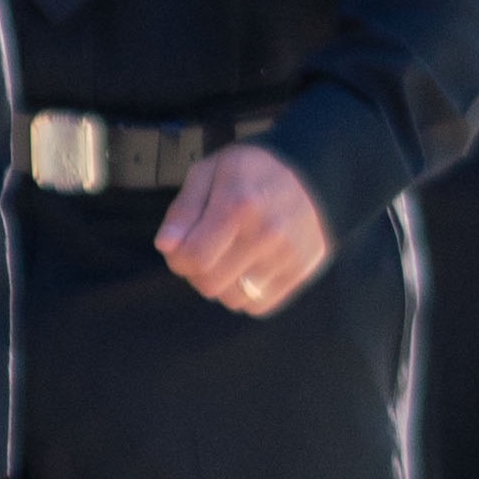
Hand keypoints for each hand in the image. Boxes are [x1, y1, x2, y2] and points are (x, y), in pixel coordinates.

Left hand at [152, 145, 331, 317]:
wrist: (311, 171)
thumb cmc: (250, 172)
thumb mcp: (209, 172)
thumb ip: (184, 210)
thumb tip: (166, 245)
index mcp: (240, 204)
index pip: (193, 259)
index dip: (178, 258)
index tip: (182, 246)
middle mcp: (268, 233)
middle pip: (211, 284)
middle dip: (198, 273)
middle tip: (205, 251)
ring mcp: (289, 255)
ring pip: (234, 299)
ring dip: (223, 284)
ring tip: (230, 257)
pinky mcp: (302, 271)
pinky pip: (259, 306)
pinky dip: (247, 294)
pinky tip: (250, 268)